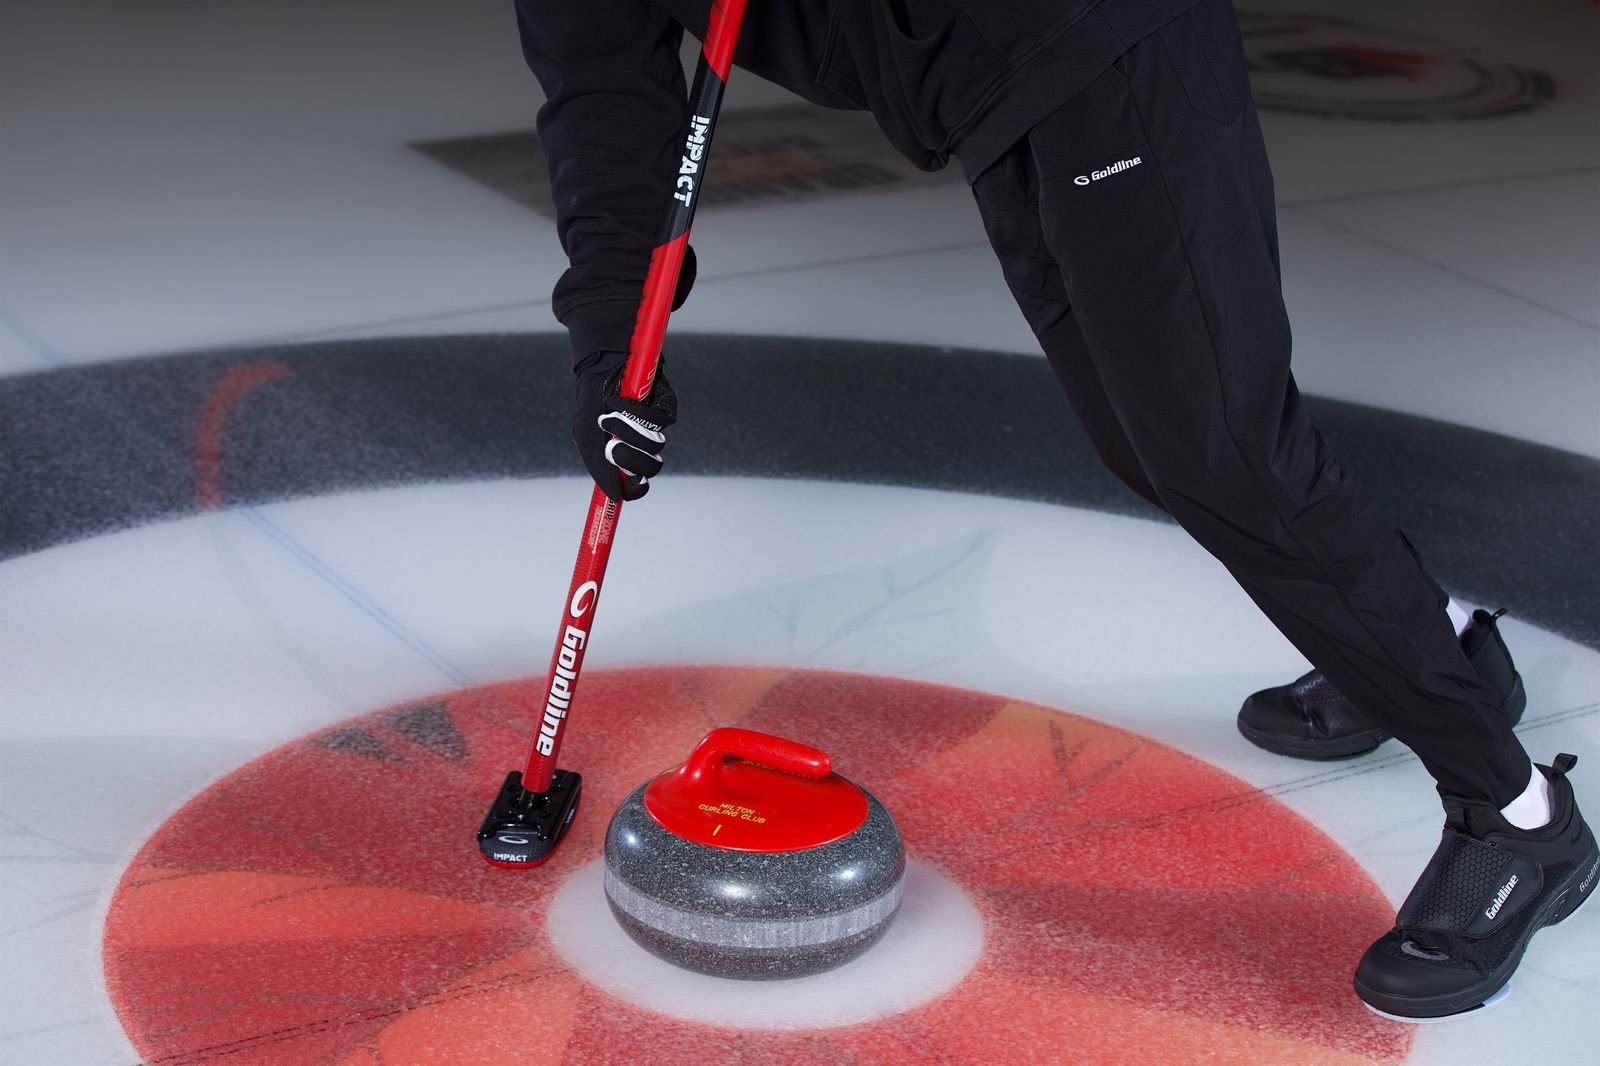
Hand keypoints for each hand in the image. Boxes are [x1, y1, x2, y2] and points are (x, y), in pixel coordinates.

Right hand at [572, 349, 677, 500]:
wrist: (601, 362)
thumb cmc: (592, 400)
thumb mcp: (586, 436)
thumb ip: (599, 467)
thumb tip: (614, 497)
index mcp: (624, 453)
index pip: (637, 482)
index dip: (635, 489)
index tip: (627, 488)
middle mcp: (642, 442)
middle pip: (651, 467)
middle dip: (632, 461)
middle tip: (614, 448)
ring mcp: (655, 425)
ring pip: (656, 445)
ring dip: (630, 432)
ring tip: (610, 417)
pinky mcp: (666, 405)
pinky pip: (661, 420)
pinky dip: (637, 412)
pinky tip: (620, 402)